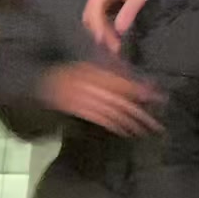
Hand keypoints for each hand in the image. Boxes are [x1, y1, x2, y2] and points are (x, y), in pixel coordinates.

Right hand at [40, 62, 162, 135]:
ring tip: (147, 130)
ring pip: (113, 112)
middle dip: (141, 112)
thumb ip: (108, 68)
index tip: (157, 97)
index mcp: (95, 72)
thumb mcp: (88, 66)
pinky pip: (100, 119)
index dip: (141, 91)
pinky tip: (127, 131)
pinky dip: (115, 126)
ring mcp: (84, 100)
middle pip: (121, 100)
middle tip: (158, 121)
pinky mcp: (79, 111)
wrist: (40, 83)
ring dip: (131, 122)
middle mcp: (91, 86)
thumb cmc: (66, 73)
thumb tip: (129, 73)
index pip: (122, 83)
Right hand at [83, 0, 153, 52]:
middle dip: (100, 32)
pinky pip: (97, 13)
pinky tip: (112, 34)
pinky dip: (103, 24)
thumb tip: (120, 30)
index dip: (98, 26)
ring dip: (101, 30)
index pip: (95, 9)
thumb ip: (130, 10)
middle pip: (90, 14)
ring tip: (114, 44)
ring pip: (92, 15)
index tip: (104, 41)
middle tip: (114, 48)